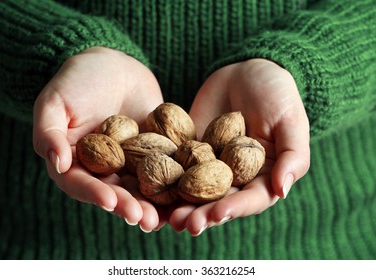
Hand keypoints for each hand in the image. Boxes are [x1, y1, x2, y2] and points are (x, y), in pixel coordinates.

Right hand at [33, 47, 163, 230]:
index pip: (82, 184)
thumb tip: (58, 163)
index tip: (110, 201)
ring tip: (167, 218)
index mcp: (75, 162)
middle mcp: (103, 168)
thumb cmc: (77, 80)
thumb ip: (48, 132)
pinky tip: (185, 196)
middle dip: (130, 207)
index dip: (95, 194)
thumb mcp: (55, 101)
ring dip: (153, 205)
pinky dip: (173, 184)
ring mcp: (130, 162)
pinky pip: (164, 169)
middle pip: (115, 192)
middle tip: (145, 220)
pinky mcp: (154, 152)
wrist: (113, 65)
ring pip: (141, 188)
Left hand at [168, 59, 309, 234]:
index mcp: (264, 176)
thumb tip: (283, 190)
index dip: (233, 208)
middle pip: (219, 201)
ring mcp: (211, 165)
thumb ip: (293, 155)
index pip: (249, 199)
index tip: (216, 214)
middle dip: (201, 214)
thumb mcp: (291, 121)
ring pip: (195, 190)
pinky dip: (166, 179)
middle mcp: (236, 177)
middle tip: (183, 224)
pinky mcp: (191, 151)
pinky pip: (177, 167)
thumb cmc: (276, 93)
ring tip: (164, 218)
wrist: (245, 70)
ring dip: (181, 205)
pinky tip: (151, 189)